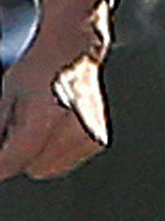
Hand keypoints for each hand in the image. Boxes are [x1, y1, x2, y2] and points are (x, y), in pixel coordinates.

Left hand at [0, 0, 110, 180]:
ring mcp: (90, 135)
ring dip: (40, 155)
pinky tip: (57, 127)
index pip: (12, 161)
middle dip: (23, 156)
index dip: (0, 164)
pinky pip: (66, 161)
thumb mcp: (8, 98)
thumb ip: (0, 131)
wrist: (74, 52)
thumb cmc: (37, 70)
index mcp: (45, 118)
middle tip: (22, 129)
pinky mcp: (98, 140)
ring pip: (50, 168)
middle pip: (33, 168)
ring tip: (41, 124)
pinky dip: (58, 152)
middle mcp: (73, 129)